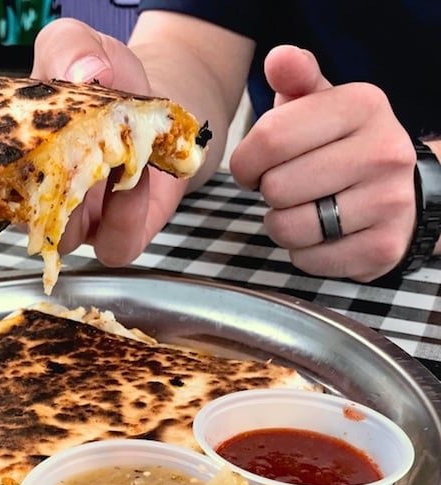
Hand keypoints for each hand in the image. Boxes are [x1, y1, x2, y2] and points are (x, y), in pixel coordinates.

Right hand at [31, 18, 189, 265]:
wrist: (157, 104)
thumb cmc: (107, 81)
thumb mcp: (81, 46)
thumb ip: (69, 47)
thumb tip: (80, 72)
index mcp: (15, 157)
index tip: (19, 143)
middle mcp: (41, 196)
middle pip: (24, 218)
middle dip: (44, 188)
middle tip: (70, 150)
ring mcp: (79, 222)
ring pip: (65, 240)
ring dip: (86, 204)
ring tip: (112, 159)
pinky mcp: (117, 235)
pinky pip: (113, 247)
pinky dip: (123, 219)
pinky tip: (134, 182)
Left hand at [230, 45, 416, 280]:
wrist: (405, 191)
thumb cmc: (344, 146)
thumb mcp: (323, 105)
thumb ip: (296, 79)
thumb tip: (278, 59)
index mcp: (362, 105)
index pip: (269, 138)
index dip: (245, 161)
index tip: (254, 166)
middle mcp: (383, 151)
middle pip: (275, 187)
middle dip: (269, 193)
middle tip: (288, 187)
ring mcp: (388, 203)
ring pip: (288, 228)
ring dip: (282, 224)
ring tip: (305, 209)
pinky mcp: (382, 248)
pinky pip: (307, 260)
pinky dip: (303, 252)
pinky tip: (324, 233)